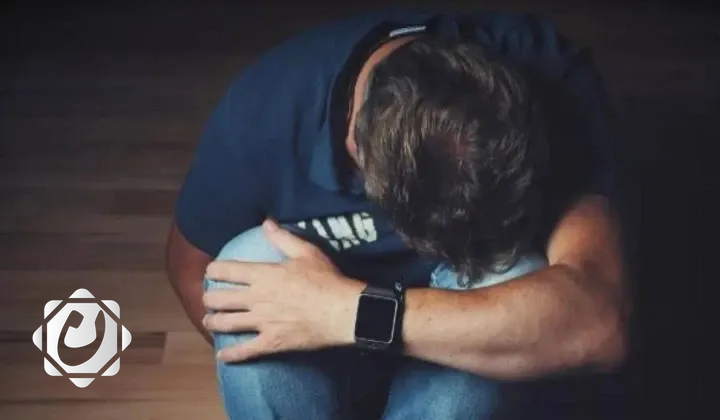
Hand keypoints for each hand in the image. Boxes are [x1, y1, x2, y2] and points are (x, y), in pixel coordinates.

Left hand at [202, 219, 364, 361]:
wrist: (342, 311)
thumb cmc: (326, 279)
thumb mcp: (306, 252)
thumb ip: (283, 238)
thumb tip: (266, 222)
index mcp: (263, 275)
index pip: (227, 270)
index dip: (214, 270)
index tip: (211, 272)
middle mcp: (256, 298)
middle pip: (220, 298)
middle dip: (209, 298)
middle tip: (209, 299)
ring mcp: (261, 322)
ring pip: (226, 323)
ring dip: (212, 322)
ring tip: (209, 321)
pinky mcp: (271, 342)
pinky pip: (245, 350)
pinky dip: (230, 354)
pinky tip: (222, 355)